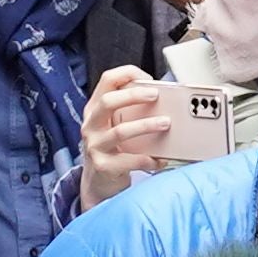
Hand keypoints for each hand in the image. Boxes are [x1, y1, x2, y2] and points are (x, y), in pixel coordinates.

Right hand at [76, 63, 175, 204]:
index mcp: (95, 109)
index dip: (127, 74)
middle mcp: (91, 125)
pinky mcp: (103, 166)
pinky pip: (129, 160)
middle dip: (134, 95)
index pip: (107, 81)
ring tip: (166, 124)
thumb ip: (129, 110)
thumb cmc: (113, 148)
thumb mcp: (114, 125)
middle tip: (156, 95)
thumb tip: (164, 99)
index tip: (148, 78)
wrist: (99, 182)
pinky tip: (160, 159)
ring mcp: (95, 146)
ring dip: (146, 125)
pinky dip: (148, 159)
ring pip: (120, 131)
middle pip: (109, 102)